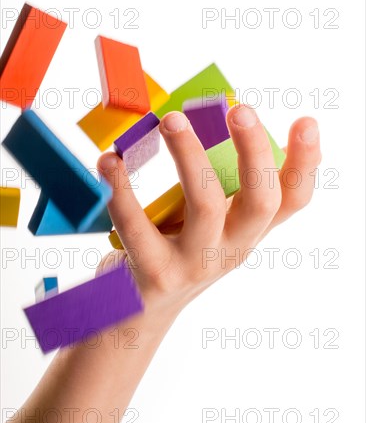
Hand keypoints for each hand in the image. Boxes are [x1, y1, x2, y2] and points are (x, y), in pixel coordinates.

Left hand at [97, 105, 320, 316]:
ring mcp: (196, 264)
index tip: (307, 122)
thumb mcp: (209, 225)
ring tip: (170, 120)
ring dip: (189, 155)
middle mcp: (231, 248)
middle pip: (261, 201)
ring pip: (206, 205)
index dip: (306, 163)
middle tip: (239, 110)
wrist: (140, 312)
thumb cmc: (176, 252)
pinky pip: (137, 225)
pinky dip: (122, 188)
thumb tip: (218, 122)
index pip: (292, 200)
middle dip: (255, 152)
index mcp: (247, 230)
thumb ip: (220, 187)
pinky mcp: (156, 274)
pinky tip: (110, 161)